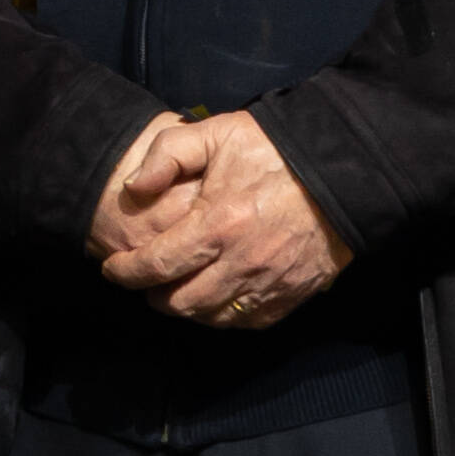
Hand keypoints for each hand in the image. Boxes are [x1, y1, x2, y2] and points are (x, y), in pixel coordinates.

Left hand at [96, 109, 354, 328]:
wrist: (343, 170)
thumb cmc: (274, 150)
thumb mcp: (216, 134)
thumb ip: (167, 154)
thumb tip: (132, 188)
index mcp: (218, 224)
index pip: (157, 264)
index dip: (126, 272)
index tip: (111, 269)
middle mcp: (242, 262)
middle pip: (180, 302)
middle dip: (153, 295)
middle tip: (145, 281)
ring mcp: (269, 283)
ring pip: (212, 316)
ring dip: (186, 308)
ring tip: (174, 290)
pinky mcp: (291, 295)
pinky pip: (246, 321)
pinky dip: (223, 316)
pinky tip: (213, 298)